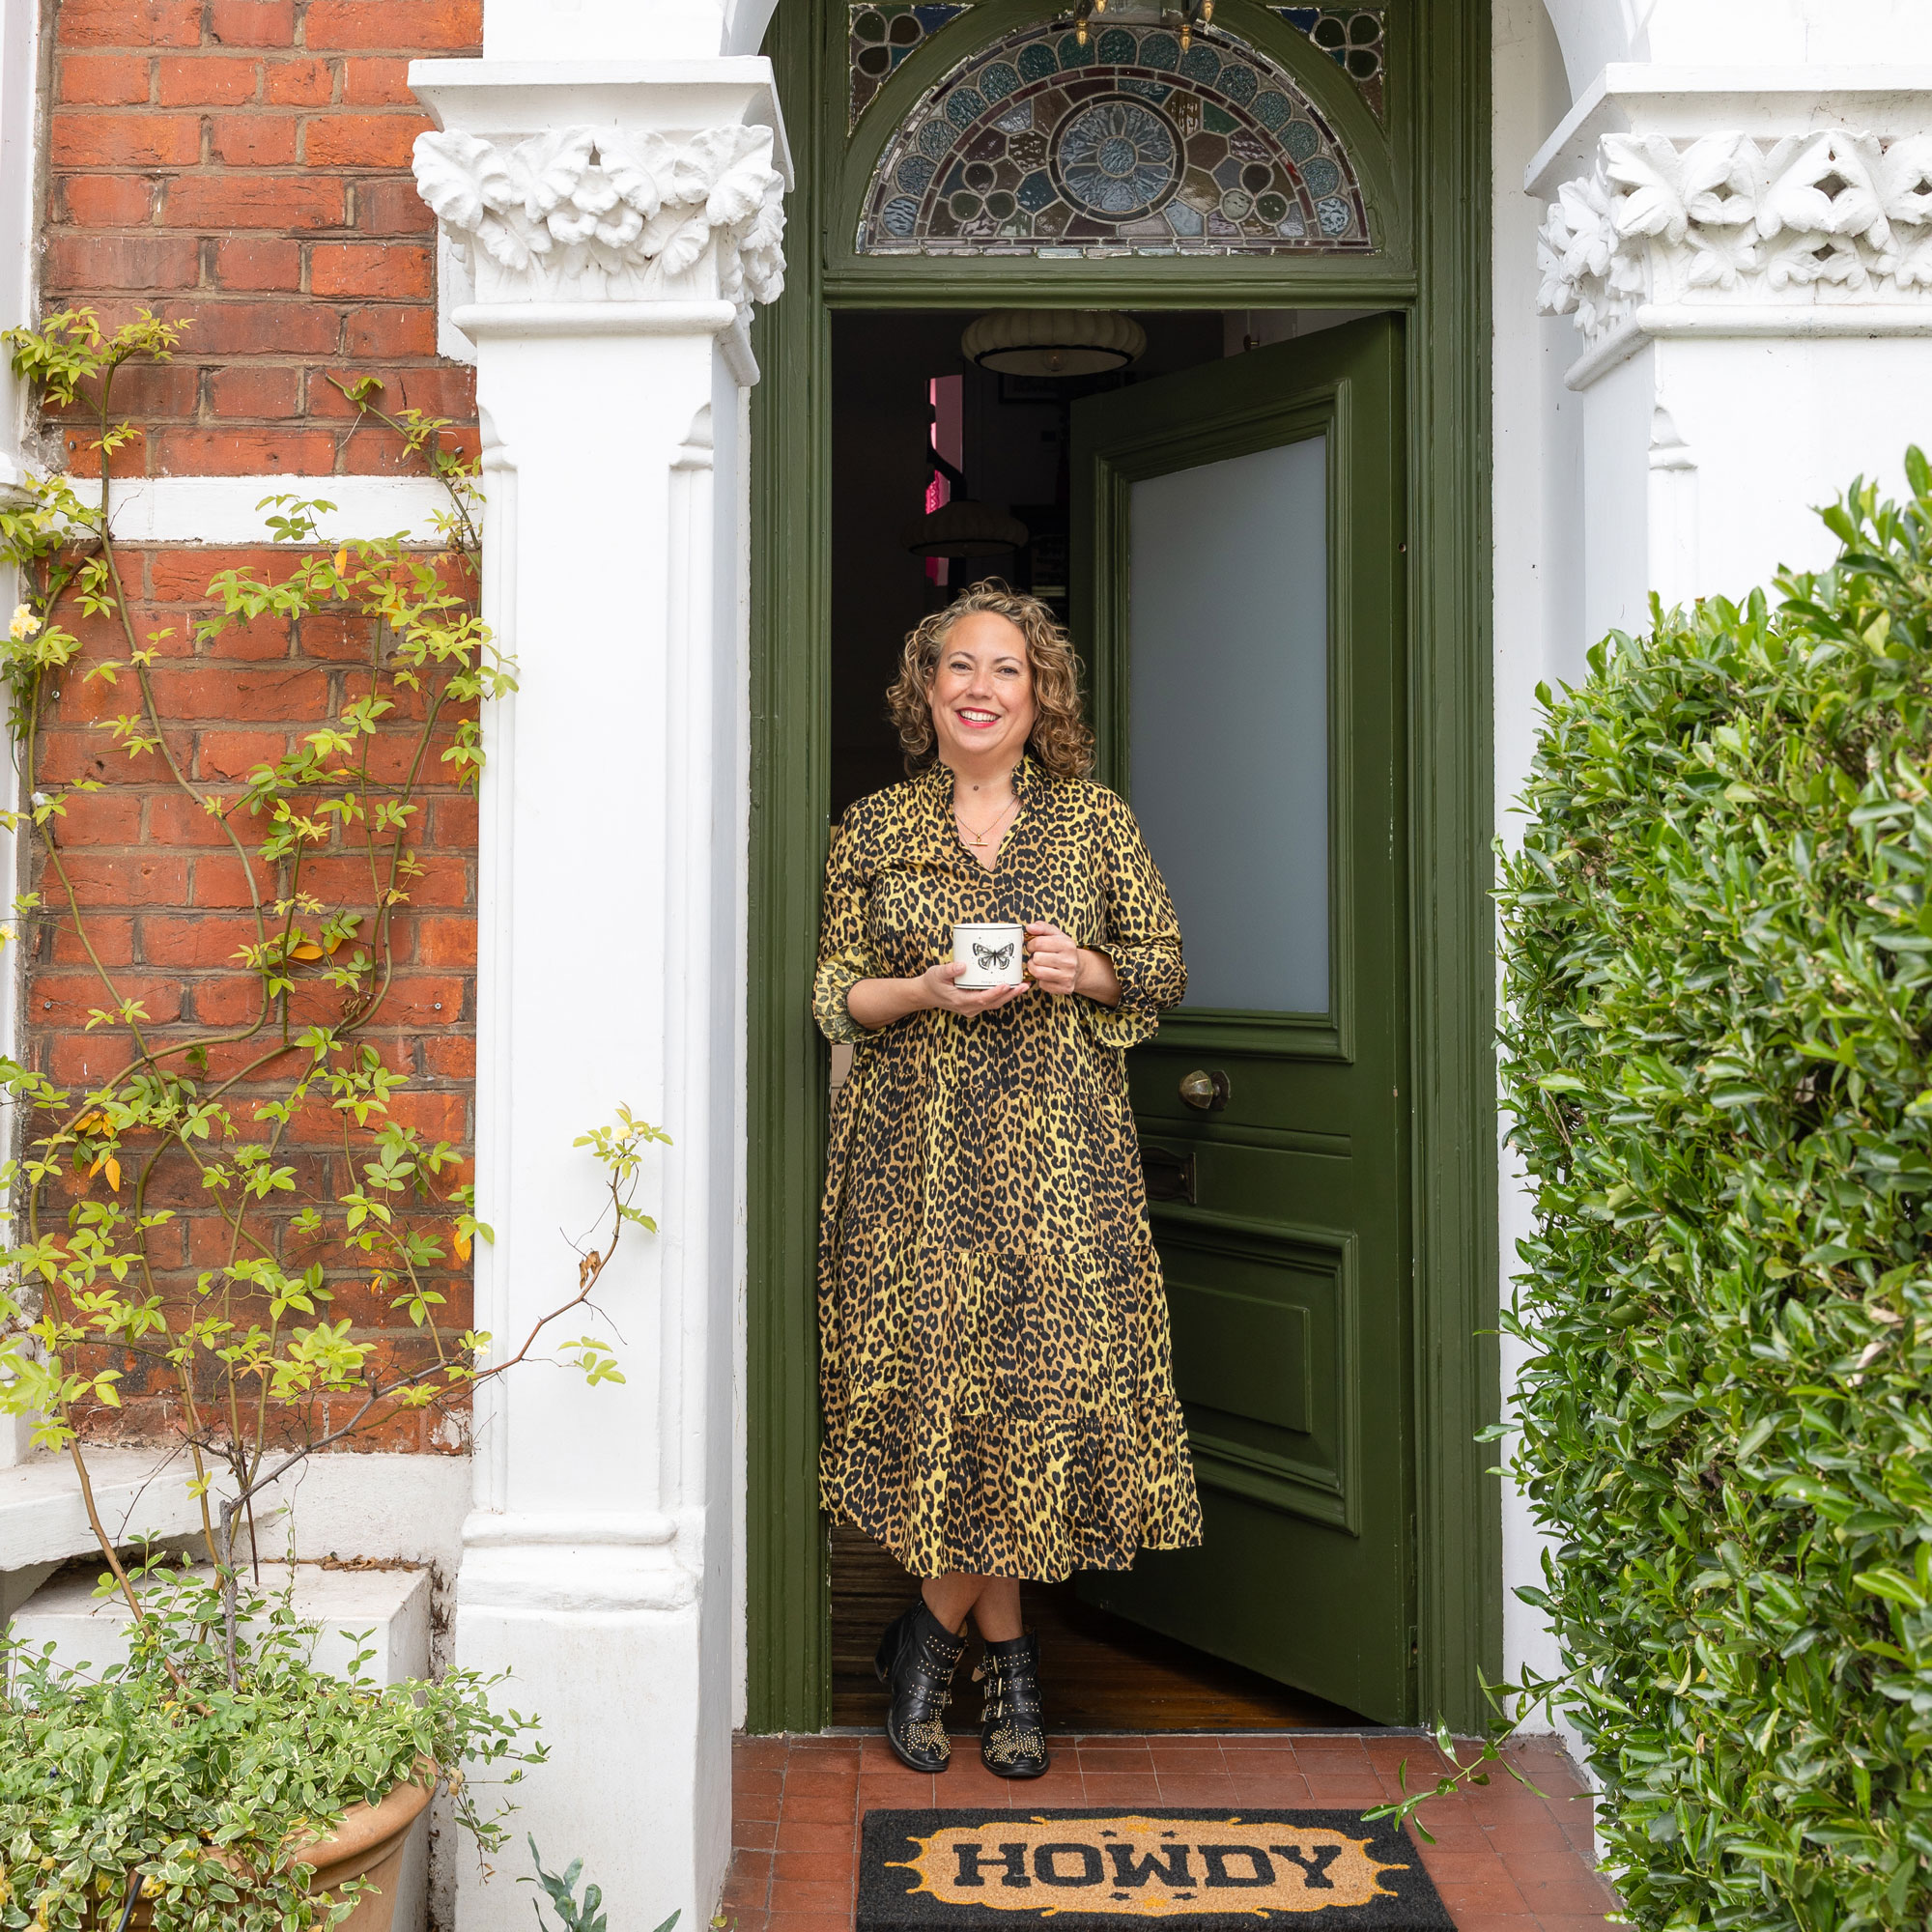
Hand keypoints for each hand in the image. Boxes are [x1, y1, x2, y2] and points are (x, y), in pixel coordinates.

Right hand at [915, 960, 1030, 1014]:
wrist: (926, 994)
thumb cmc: (932, 982)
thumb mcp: (937, 973)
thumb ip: (949, 970)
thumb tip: (963, 965)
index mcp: (959, 1000)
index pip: (981, 998)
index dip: (995, 993)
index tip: (1006, 985)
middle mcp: (968, 1008)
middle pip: (993, 1003)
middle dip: (1010, 995)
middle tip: (1023, 985)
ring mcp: (972, 1008)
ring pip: (994, 1004)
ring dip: (1009, 996)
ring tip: (1023, 986)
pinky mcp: (974, 1005)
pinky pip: (991, 1003)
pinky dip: (1003, 996)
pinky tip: (1012, 987)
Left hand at [1024, 922, 1081, 995]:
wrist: (1079, 967)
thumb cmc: (1062, 949)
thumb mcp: (1055, 934)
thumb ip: (1042, 927)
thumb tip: (1029, 928)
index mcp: (1067, 945)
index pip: (1038, 943)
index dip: (1031, 944)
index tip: (1033, 946)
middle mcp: (1070, 961)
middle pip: (1037, 959)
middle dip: (1033, 957)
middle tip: (1038, 957)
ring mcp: (1068, 976)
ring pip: (1038, 973)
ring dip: (1034, 969)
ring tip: (1039, 965)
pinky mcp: (1065, 988)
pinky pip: (1042, 985)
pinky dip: (1041, 980)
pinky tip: (1047, 975)